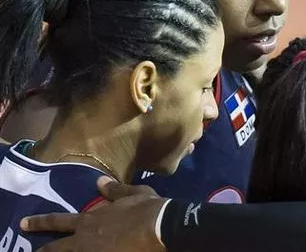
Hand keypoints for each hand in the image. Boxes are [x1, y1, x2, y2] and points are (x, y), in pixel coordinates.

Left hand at [21, 176, 167, 251]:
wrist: (161, 227)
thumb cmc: (148, 208)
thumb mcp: (134, 193)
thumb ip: (115, 189)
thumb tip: (99, 182)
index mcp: (91, 219)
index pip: (58, 220)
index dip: (40, 222)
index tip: (24, 224)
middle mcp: (86, 238)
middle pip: (56, 248)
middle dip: (43, 249)